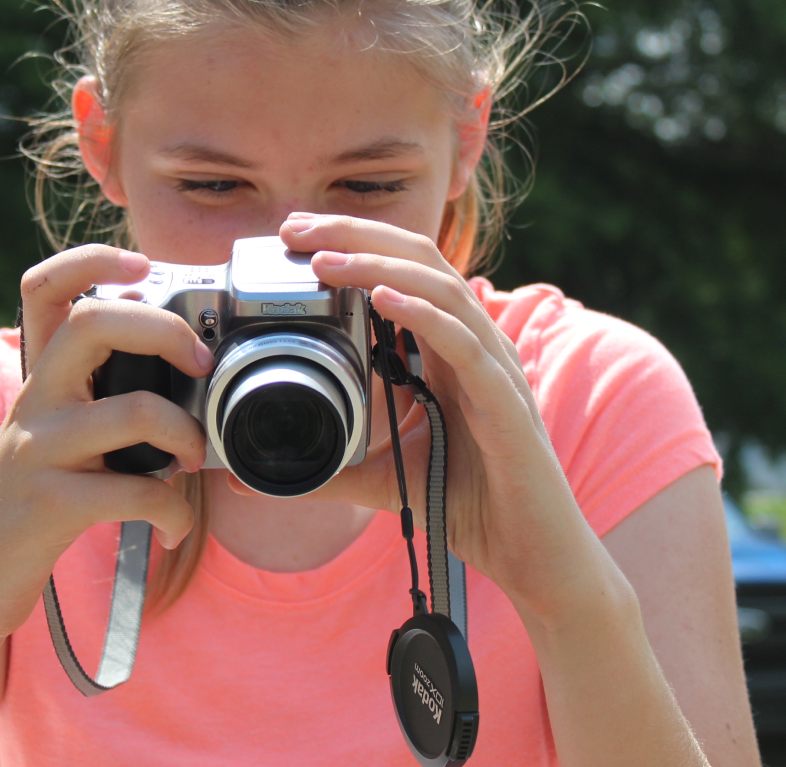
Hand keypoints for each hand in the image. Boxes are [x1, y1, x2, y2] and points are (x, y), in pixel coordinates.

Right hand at [0, 245, 214, 643]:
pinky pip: (135, 492)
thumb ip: (99, 398)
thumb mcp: (56, 436)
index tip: (141, 263)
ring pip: (133, 411)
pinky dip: (173, 512)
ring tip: (193, 459)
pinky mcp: (49, 506)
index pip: (44, 288)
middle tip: (200, 363)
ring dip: (185, 434)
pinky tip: (174, 528)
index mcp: (40, 377)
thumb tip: (189, 372)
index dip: (91, 259)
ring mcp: (38, 451)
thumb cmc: (34, 502)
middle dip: (165, 329)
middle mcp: (34, 401)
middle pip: (94, 323)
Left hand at [278, 213, 610, 622]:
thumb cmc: (470, 507)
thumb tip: (253, 475)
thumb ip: (326, 469)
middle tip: (295, 228)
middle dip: (355, 236)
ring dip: (378, 266)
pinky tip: (384, 298)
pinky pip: (465, 344)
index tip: (292, 239)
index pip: (401, 272)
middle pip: (419, 260)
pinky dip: (424, 315)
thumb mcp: (381, 480)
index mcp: (447, 350)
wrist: (532, 557)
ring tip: (325, 260)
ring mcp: (494, 368)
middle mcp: (474, 345)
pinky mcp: (506, 401)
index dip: (352, 245)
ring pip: (441, 289)